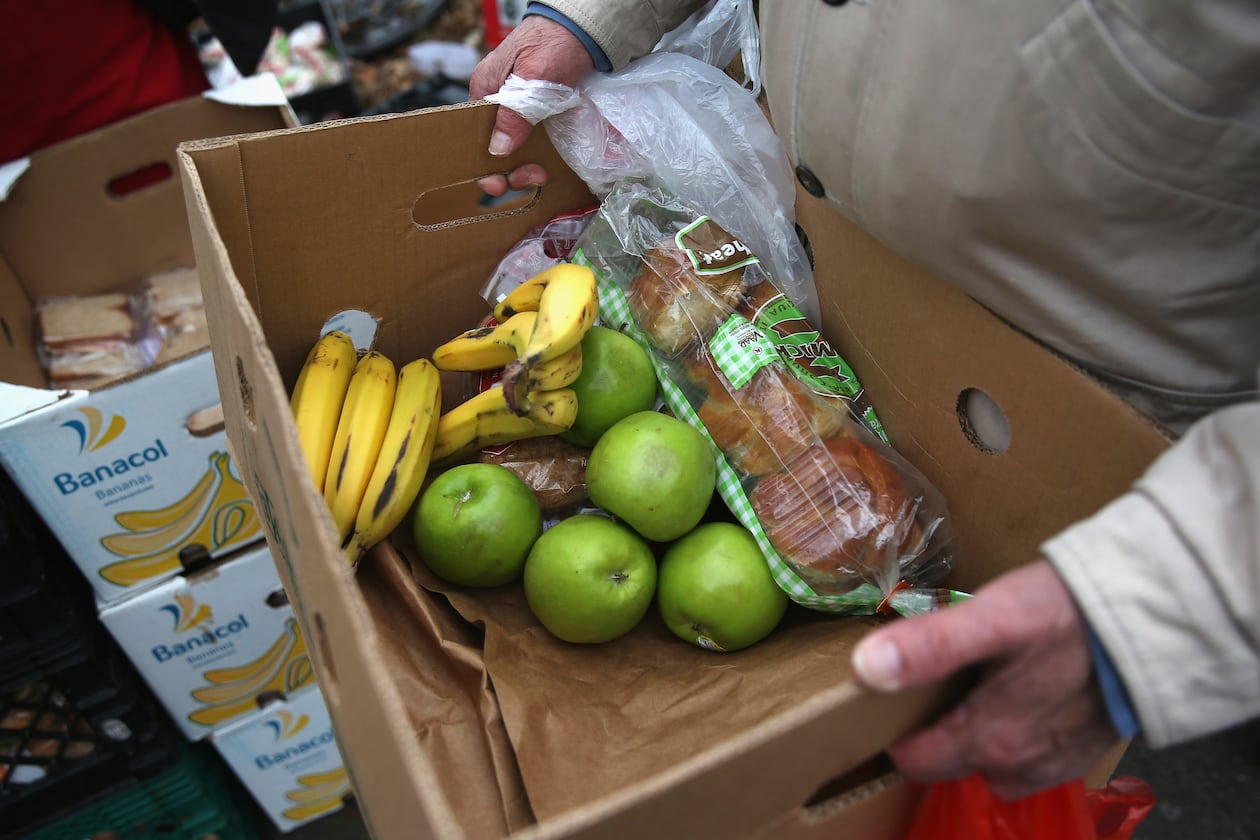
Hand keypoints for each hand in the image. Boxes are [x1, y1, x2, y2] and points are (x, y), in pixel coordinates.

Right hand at [469, 15, 594, 195]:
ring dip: (527, 167)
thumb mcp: (534, 78)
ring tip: (543, 173)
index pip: (474, 136)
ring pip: (515, 150)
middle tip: (534, 177)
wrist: (585, 30)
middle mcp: (498, 103)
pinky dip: (541, 156)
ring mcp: (519, 109)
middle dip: (510, 170)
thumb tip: (498, 149)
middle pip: (495, 148)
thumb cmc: (555, 42)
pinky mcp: (539, 114)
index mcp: (485, 90)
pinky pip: (534, 142)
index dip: (484, 164)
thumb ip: (515, 113)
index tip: (499, 183)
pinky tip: (550, 164)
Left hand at [851, 559, 1120, 799]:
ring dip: (976, 736)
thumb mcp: (990, 618)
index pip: (915, 760)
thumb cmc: (1068, 615)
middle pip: (951, 762)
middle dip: (931, 733)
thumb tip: (866, 668)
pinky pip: (1031, 756)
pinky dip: (1015, 734)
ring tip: (969, 688)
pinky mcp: (1081, 749)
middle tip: (924, 686)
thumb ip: (929, 646)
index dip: (893, 731)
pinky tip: (1018, 694)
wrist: (1154, 619)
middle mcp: (1018, 763)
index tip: (882, 699)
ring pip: (992, 763)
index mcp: (988, 738)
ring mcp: (1052, 761)